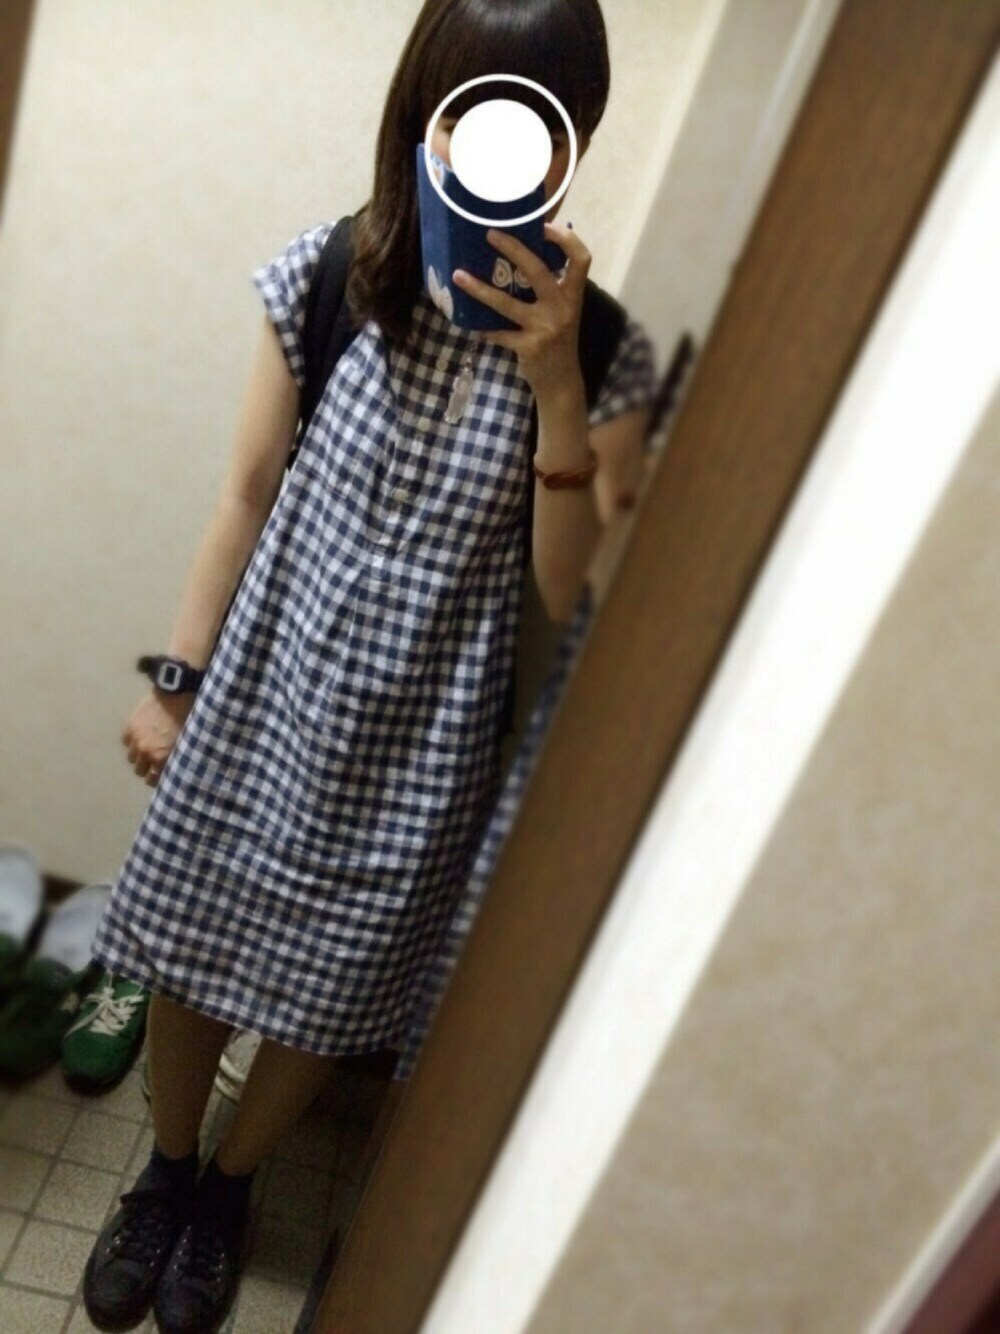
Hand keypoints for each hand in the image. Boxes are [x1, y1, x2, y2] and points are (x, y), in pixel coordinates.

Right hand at [122, 689, 193, 786]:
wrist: (176, 695)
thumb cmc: (188, 718)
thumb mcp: (187, 742)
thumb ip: (178, 757)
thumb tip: (175, 766)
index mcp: (162, 759)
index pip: (152, 780)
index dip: (155, 779)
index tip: (158, 775)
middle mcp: (146, 753)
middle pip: (139, 771)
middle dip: (146, 768)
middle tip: (152, 761)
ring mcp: (136, 740)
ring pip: (131, 758)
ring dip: (138, 755)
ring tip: (146, 748)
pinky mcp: (129, 727)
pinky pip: (125, 742)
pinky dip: (131, 741)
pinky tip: (140, 736)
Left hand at [453, 220, 590, 400]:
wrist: (561, 382)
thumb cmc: (559, 341)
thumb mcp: (564, 312)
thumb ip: (552, 288)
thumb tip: (523, 254)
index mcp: (573, 296)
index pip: (581, 260)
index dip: (566, 239)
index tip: (545, 225)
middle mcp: (562, 309)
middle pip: (538, 270)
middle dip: (513, 248)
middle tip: (489, 234)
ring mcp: (544, 328)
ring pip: (506, 303)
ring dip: (479, 289)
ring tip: (458, 275)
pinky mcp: (528, 347)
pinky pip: (498, 333)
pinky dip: (483, 328)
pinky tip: (470, 324)